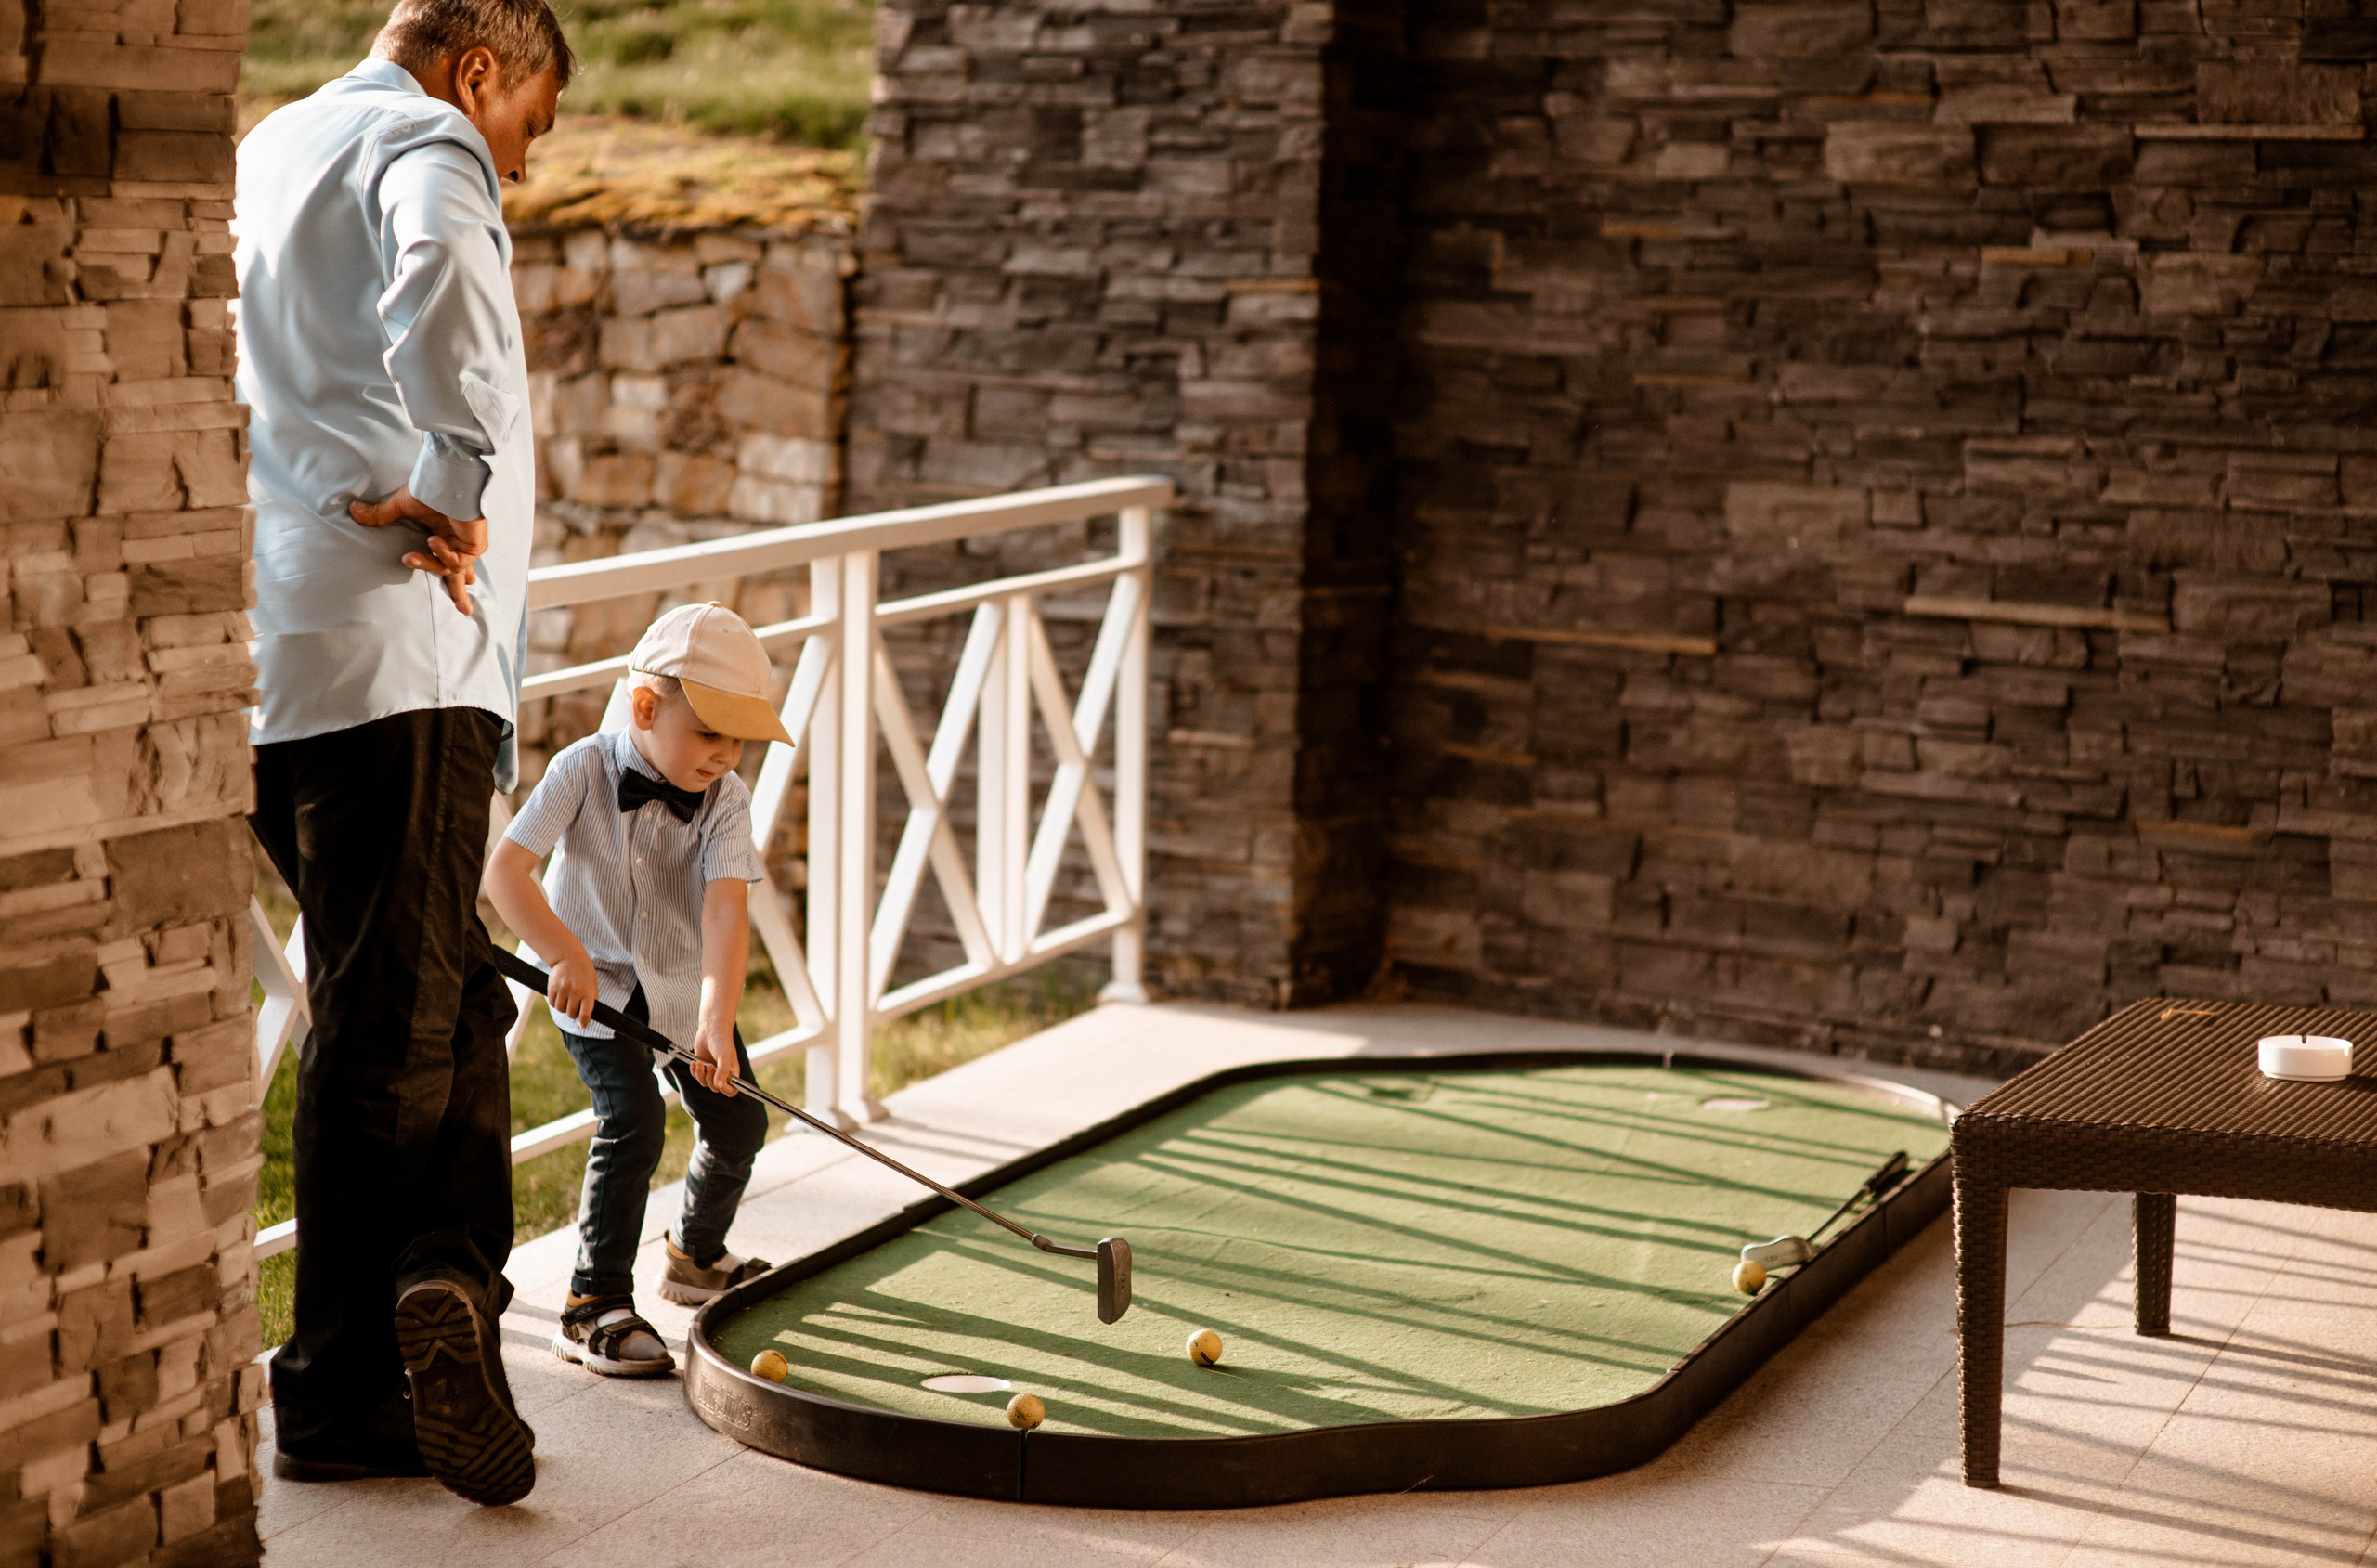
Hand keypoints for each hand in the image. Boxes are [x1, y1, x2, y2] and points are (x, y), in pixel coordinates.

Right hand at [350, 486, 488, 615]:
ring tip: (409, 556)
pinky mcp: (473, 546)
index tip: (451, 591)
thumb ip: (380, 515)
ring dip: (427, 565)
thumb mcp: (400, 506)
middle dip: (459, 595)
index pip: (444, 561)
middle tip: (464, 612)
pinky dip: (442, 554)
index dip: (445, 572)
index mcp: (442, 536)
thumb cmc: (428, 490)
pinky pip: (456, 562)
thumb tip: (352, 511)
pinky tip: (433, 541)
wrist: (446, 482)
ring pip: (451, 572)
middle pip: (458, 576)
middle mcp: (456, 544)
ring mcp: (465, 546)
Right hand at [546, 948, 598, 1027]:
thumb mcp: (592, 985)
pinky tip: (560, 996)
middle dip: (573, 1013)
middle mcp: (575, 991)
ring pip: (560, 1009)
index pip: (585, 1013)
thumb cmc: (584, 974)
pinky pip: (552, 1003)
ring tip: (567, 1000)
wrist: (570, 958)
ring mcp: (563, 989)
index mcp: (587, 992)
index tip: (583, 1025)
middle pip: (571, 1014)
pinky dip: (556, 1003)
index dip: (584, 1022)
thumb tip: (586, 1018)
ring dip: (563, 1008)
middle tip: (575, 1007)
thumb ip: (590, 1000)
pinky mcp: (552, 987)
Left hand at [692, 1026, 737, 1096]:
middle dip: (710, 1079)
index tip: (720, 1083)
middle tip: (709, 1065)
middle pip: (716, 1088)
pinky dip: (694, 1071)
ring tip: (699, 1062)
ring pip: (704, 1083)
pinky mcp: (702, 1067)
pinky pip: (696, 1076)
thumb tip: (719, 1086)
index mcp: (732, 1073)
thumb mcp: (724, 1056)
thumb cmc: (722, 1042)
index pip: (731, 1090)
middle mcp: (723, 1074)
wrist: (711, 1029)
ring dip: (700, 1074)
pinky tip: (694, 1062)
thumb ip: (723, 1072)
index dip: (726, 1090)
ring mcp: (712, 1071)